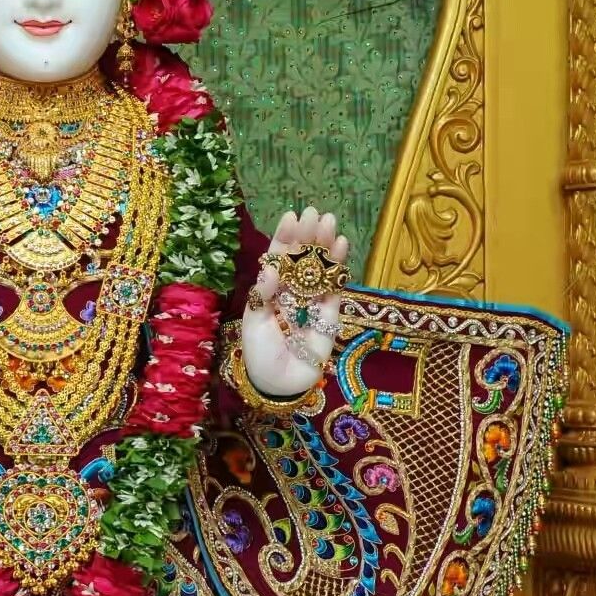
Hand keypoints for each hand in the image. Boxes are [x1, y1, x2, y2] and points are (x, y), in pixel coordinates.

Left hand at [241, 207, 349, 400]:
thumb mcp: (254, 321)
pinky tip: (341, 246)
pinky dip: (338, 266)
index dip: (284, 238)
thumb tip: (272, 265)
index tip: (291, 216)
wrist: (279, 383)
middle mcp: (292, 290)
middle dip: (308, 235)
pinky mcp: (330, 313)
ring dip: (325, 245)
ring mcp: (312, 300)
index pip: (278, 258)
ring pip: (320, 267)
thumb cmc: (260, 353)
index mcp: (270, 289)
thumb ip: (263, 293)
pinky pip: (335, 285)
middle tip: (315, 212)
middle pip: (302, 258)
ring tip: (330, 222)